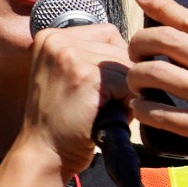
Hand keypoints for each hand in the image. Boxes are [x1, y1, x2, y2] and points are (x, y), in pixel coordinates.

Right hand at [20, 21, 128, 177]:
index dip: (114, 64)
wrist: (46, 153)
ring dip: (124, 91)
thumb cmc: (64, 122)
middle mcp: (57, 40)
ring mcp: (69, 55)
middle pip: (119, 48)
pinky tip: (104, 115)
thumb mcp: (71, 77)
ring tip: (101, 109)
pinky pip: (127, 82)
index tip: (99, 88)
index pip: (108, 33)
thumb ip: (96, 57)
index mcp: (51, 36)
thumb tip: (141, 51)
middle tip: (99, 104)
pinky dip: (125, 103)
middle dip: (121, 78)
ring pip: (126, 65)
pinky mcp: (85, 75)